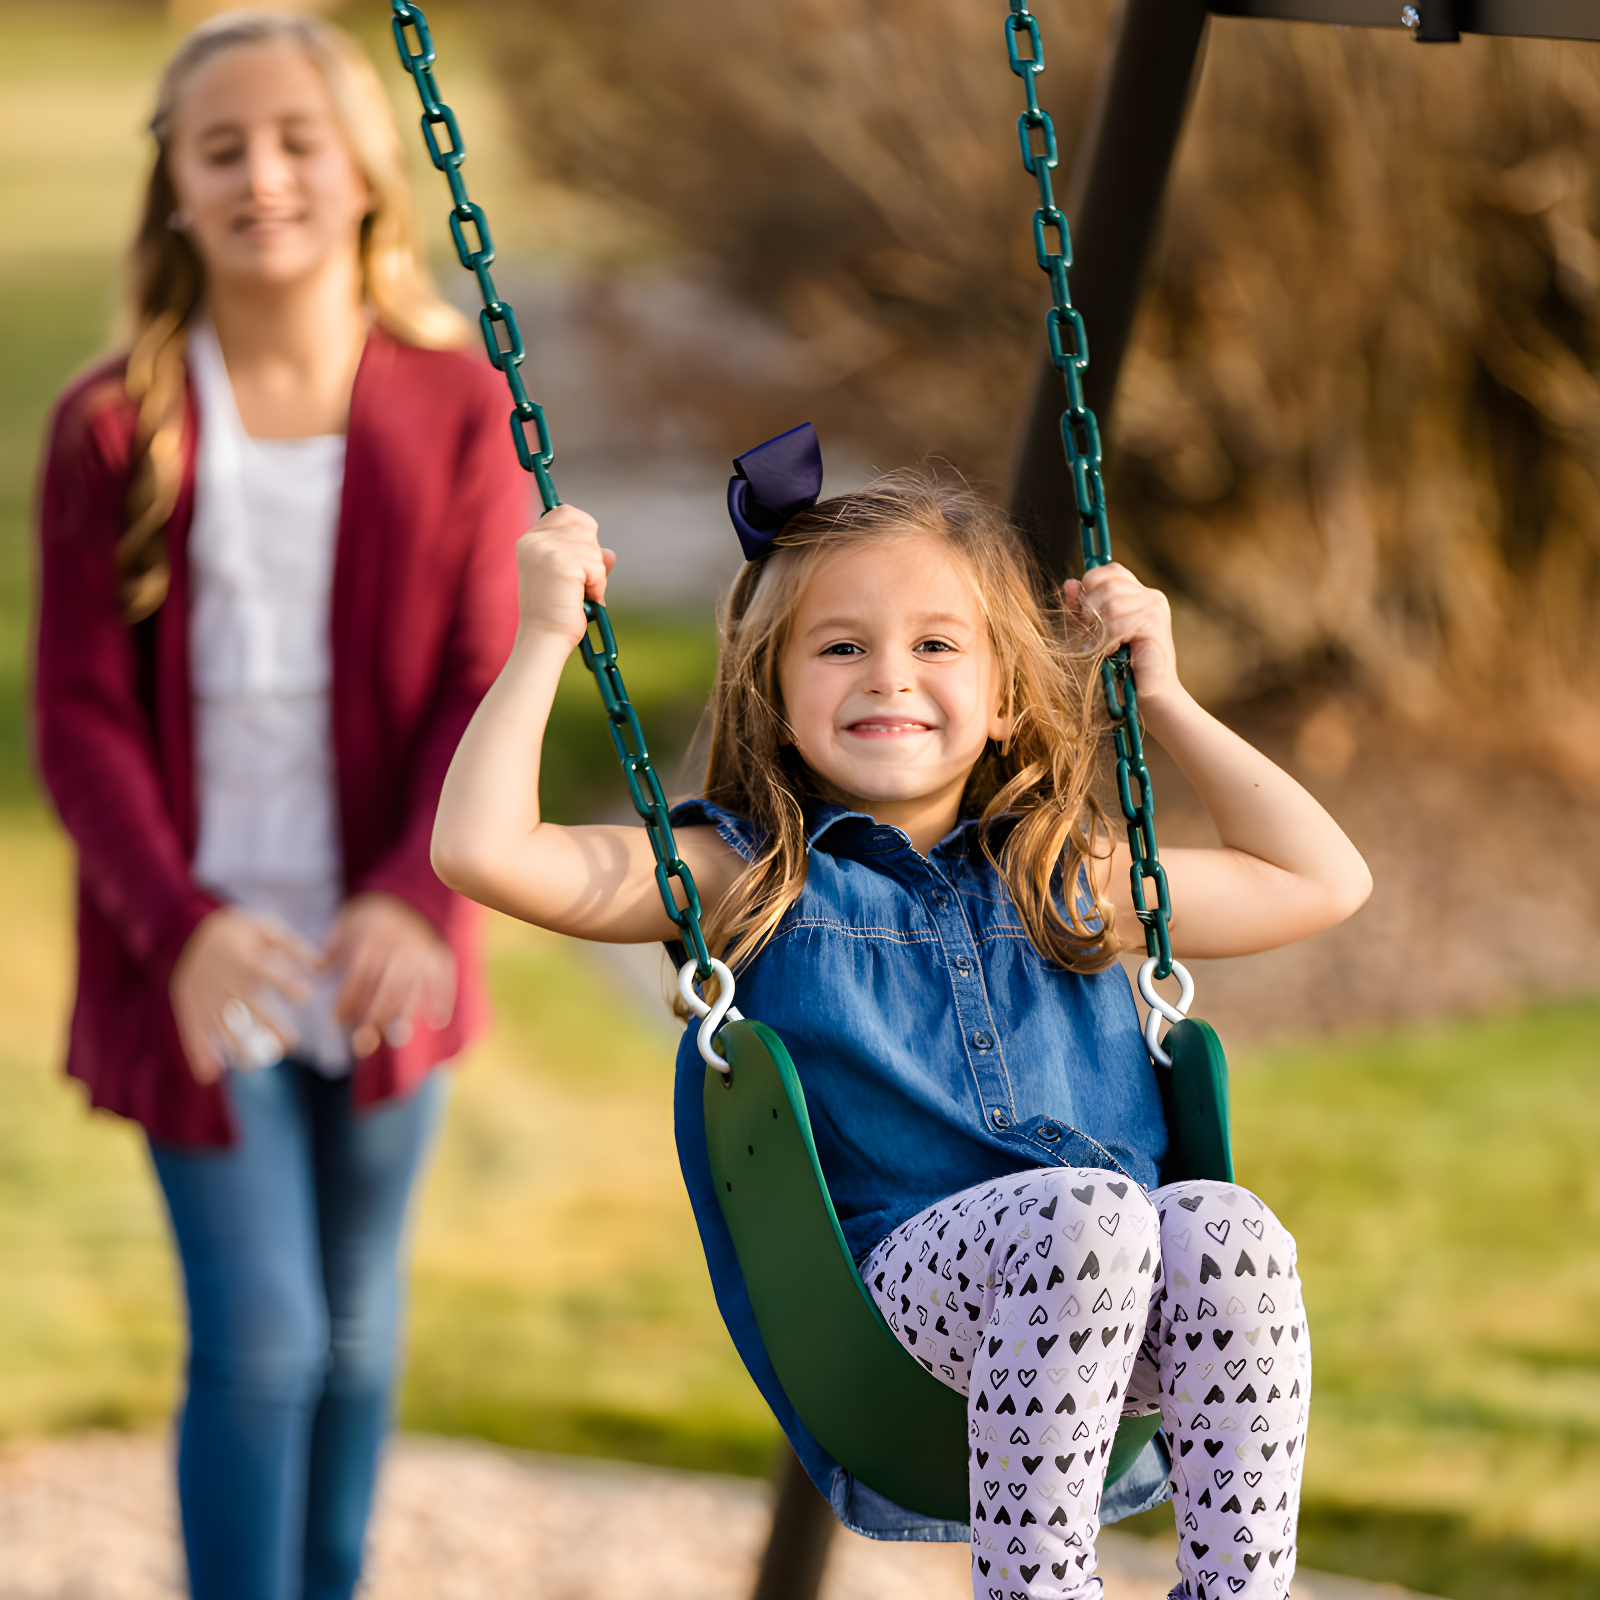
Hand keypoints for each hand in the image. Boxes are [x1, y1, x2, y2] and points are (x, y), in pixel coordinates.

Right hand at [170, 908, 317, 1084]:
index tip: (306, 999)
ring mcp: (207, 995)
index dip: (288, 985)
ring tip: (253, 1064)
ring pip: (223, 1024)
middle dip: (269, 1025)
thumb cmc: (240, 932)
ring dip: (237, 1046)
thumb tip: (322, 965)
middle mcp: (227, 980)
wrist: (190, 930)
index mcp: (247, 958)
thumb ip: (293, 947)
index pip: (271, 973)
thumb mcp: (266, 929)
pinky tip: (208, 1075)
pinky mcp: (191, 1006)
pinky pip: (193, 1030)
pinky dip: (198, 1052)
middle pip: (250, 1006)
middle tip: (289, 1043)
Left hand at [323, 893, 455, 1058]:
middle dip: (375, 1017)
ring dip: (404, 1016)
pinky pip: (445, 981)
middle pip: (388, 989)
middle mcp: (399, 949)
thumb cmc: (374, 914)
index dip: (348, 1001)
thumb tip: (318, 969)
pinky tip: (437, 1021)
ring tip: (394, 1037)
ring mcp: (423, 955)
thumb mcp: (349, 920)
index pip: (359, 977)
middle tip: (363, 1041)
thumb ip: (334, 945)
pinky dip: (443, 1001)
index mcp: (374, 940)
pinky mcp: (441, 957)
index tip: (337, 1020)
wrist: (411, 893)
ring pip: (414, 990)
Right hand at [515, 504, 615, 648]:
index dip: (583, 532)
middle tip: (579, 583)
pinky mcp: (560, 562)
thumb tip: (610, 554)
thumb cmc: (556, 613)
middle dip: (592, 555)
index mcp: (530, 541)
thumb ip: (588, 560)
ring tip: (577, 594)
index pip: (566, 512)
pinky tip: (580, 599)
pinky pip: (597, 566)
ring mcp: (545, 549)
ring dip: (595, 574)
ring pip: (593, 547)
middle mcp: (534, 540)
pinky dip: (597, 585)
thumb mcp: (572, 580)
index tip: (581, 560)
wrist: (544, 639)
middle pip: (584, 525)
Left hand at [1066, 563, 1183, 709]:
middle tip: (1092, 633)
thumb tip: (1069, 583)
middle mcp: (1151, 596)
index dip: (1091, 585)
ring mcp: (1155, 608)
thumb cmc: (1125, 667)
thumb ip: (1083, 608)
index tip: (1084, 613)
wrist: (1153, 695)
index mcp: (1140, 594)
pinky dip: (1107, 640)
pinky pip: (1117, 623)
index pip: (1111, 570)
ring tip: (1104, 646)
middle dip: (1090, 609)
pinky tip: (1112, 651)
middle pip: (1107, 583)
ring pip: (1110, 603)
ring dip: (1099, 628)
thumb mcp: (1097, 632)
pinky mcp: (1153, 624)